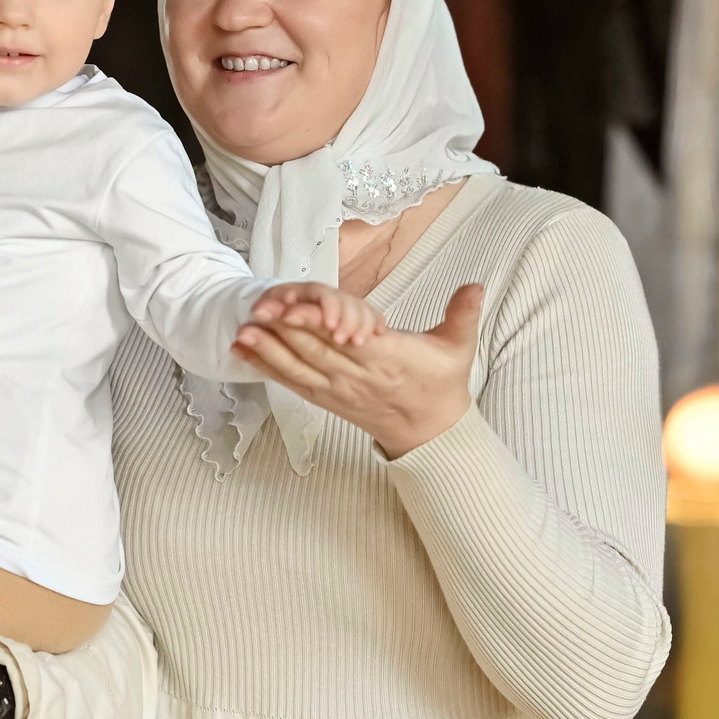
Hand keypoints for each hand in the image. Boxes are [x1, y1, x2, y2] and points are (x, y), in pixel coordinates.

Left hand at [233, 282, 482, 457]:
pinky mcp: (328, 400)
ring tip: (243, 331)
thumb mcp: (458, 348)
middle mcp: (357, 376)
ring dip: (269, 351)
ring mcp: (339, 390)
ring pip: (299, 368)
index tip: (295, 307)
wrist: (430, 431)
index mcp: (387, 359)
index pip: (346, 340)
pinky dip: (269, 368)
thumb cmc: (442, 385)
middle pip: (315, 352)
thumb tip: (476, 286)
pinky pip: (294, 383)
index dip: (318, 324)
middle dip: (283, 331)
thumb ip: (463, 314)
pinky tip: (246, 352)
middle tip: (256, 310)